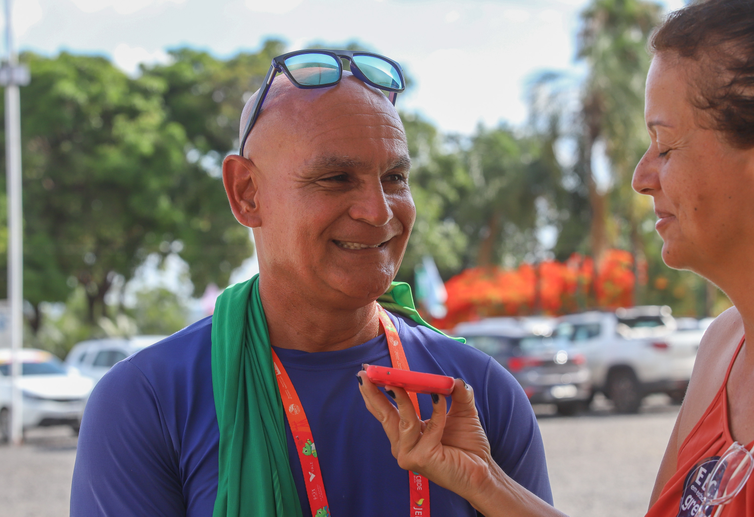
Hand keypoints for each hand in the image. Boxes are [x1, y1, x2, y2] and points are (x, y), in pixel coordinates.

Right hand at [356, 372, 494, 502]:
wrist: (484, 472)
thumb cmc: (469, 446)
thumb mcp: (463, 412)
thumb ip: (457, 393)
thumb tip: (454, 379)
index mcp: (407, 434)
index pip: (386, 412)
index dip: (374, 393)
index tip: (366, 373)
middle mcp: (403, 445)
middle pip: (384, 415)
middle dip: (373, 393)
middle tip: (366, 374)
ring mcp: (409, 454)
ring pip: (404, 419)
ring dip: (402, 397)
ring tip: (398, 380)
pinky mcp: (420, 458)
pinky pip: (428, 427)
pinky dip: (437, 411)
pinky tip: (440, 397)